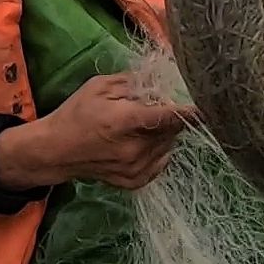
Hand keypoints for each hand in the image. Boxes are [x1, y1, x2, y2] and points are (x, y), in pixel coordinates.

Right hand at [0, 74, 194, 191]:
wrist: (55, 151)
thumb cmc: (76, 113)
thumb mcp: (100, 87)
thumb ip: (133, 83)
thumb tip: (161, 80)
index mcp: (125, 122)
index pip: (169, 117)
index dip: (191, 112)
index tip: (208, 106)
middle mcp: (134, 149)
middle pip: (172, 131)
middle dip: (171, 117)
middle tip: (154, 107)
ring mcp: (136, 169)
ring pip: (169, 146)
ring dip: (165, 134)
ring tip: (141, 125)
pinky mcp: (135, 182)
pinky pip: (161, 162)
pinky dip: (158, 150)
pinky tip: (141, 142)